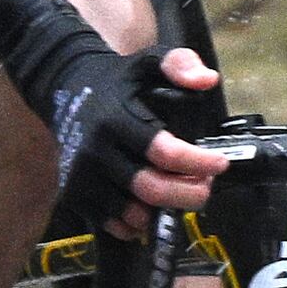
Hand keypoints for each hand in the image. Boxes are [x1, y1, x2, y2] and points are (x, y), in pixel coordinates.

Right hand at [55, 44, 233, 236]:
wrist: (65, 90)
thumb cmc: (118, 81)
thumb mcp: (148, 62)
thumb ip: (180, 63)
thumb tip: (207, 80)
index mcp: (116, 119)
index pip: (163, 151)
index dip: (197, 162)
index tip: (220, 163)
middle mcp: (96, 152)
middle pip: (151, 189)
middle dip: (188, 194)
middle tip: (206, 187)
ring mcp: (82, 177)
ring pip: (133, 214)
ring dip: (165, 212)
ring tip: (181, 194)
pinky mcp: (74, 195)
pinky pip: (113, 224)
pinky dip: (138, 225)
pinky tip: (152, 209)